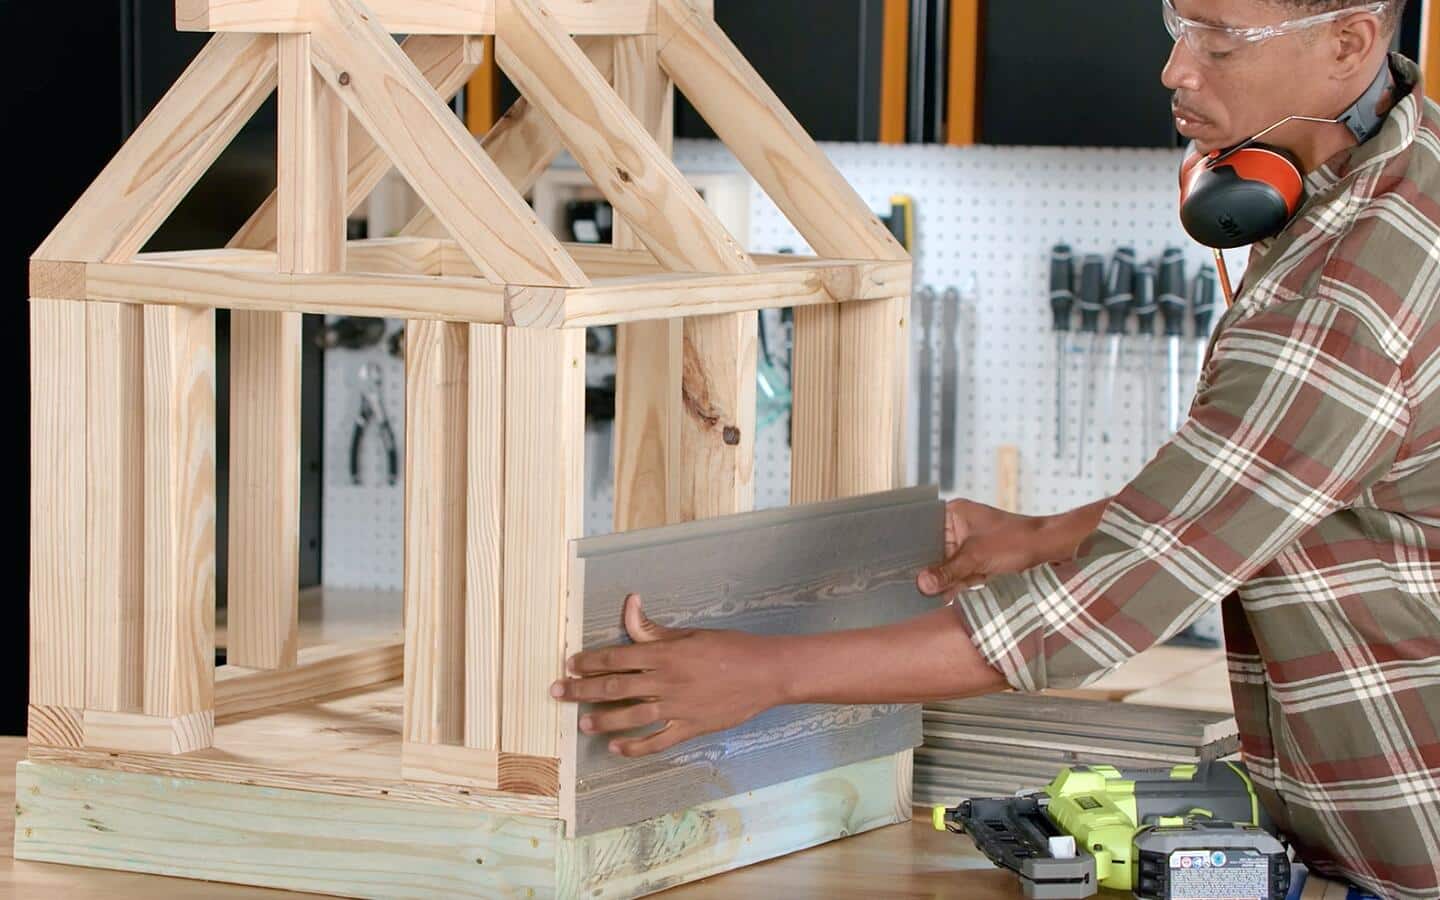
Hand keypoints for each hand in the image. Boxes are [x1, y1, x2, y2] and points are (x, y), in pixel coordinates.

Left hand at [550, 594, 784, 756]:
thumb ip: (655, 628)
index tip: (570, 664)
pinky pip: (657, 741)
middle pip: (615, 688)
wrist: (766, 673)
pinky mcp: (690, 728)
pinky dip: (635, 747)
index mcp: (665, 654)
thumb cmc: (729, 647)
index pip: (617, 657)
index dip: (590, 662)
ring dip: (602, 721)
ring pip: (630, 717)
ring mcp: (677, 708)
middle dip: (582, 690)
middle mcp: (666, 682)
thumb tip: (630, 605)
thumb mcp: (690, 633)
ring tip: (582, 725)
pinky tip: (617, 748)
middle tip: (558, 692)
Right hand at [917, 498, 1052, 596]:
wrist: (1048, 551)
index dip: (911, 547)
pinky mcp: (976, 562)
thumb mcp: (976, 556)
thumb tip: (921, 584)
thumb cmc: (1016, 541)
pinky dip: (953, 586)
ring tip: (922, 596)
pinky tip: (940, 598)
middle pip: (932, 551)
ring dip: (940, 581)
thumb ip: (947, 571)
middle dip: (926, 570)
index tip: (898, 565)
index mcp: (954, 514)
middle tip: (909, 586)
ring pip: (945, 566)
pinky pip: (958, 575)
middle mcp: (957, 528)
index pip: (924, 529)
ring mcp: (967, 546)